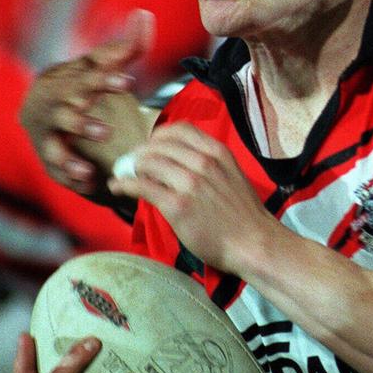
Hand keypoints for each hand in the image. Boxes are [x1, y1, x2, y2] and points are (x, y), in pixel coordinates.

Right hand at [20, 9, 154, 194]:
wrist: (45, 114)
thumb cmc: (80, 85)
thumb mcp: (100, 66)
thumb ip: (124, 47)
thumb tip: (145, 15)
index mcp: (64, 81)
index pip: (84, 78)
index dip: (104, 80)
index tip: (128, 82)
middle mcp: (51, 109)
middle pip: (64, 114)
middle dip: (82, 123)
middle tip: (105, 133)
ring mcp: (48, 137)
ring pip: (54, 148)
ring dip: (70, 158)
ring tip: (88, 171)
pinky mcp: (51, 162)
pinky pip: (58, 173)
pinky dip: (72, 179)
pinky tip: (90, 183)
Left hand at [108, 122, 275, 275]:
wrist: (254, 243)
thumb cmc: (244, 214)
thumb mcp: (232, 175)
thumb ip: (209, 163)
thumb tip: (179, 161)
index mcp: (217, 152)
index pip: (179, 129)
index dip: (159, 136)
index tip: (151, 146)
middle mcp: (203, 162)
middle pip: (159, 145)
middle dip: (140, 152)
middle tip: (132, 163)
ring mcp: (190, 183)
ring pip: (147, 162)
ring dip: (130, 167)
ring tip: (124, 175)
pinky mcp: (177, 206)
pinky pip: (141, 186)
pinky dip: (124, 184)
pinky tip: (117, 187)